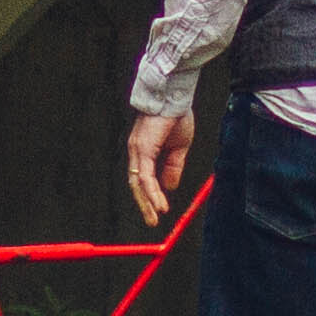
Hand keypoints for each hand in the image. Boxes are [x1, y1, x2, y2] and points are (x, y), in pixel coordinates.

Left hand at [125, 105, 194, 228]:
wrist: (175, 95)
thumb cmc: (176, 115)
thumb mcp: (179, 147)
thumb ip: (173, 166)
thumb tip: (169, 187)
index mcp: (144, 150)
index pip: (142, 178)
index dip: (148, 194)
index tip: (158, 210)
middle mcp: (136, 151)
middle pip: (136, 183)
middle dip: (144, 204)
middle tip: (151, 221)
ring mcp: (137, 149)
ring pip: (138, 183)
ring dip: (146, 203)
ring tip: (154, 218)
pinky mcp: (143, 148)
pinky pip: (146, 176)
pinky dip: (152, 193)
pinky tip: (159, 205)